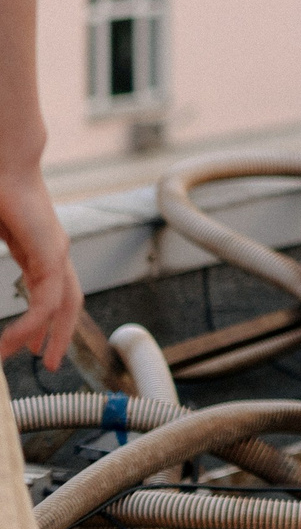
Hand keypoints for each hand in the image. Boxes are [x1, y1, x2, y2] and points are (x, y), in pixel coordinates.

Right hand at [0, 169, 79, 369]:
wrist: (2, 166)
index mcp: (38, 249)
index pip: (49, 292)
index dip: (43, 320)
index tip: (32, 344)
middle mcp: (53, 252)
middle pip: (67, 303)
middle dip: (60, 334)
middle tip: (50, 362)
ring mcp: (57, 252)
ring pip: (65, 306)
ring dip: (54, 336)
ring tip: (42, 361)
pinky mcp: (52, 253)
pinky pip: (49, 300)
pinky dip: (35, 325)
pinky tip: (17, 342)